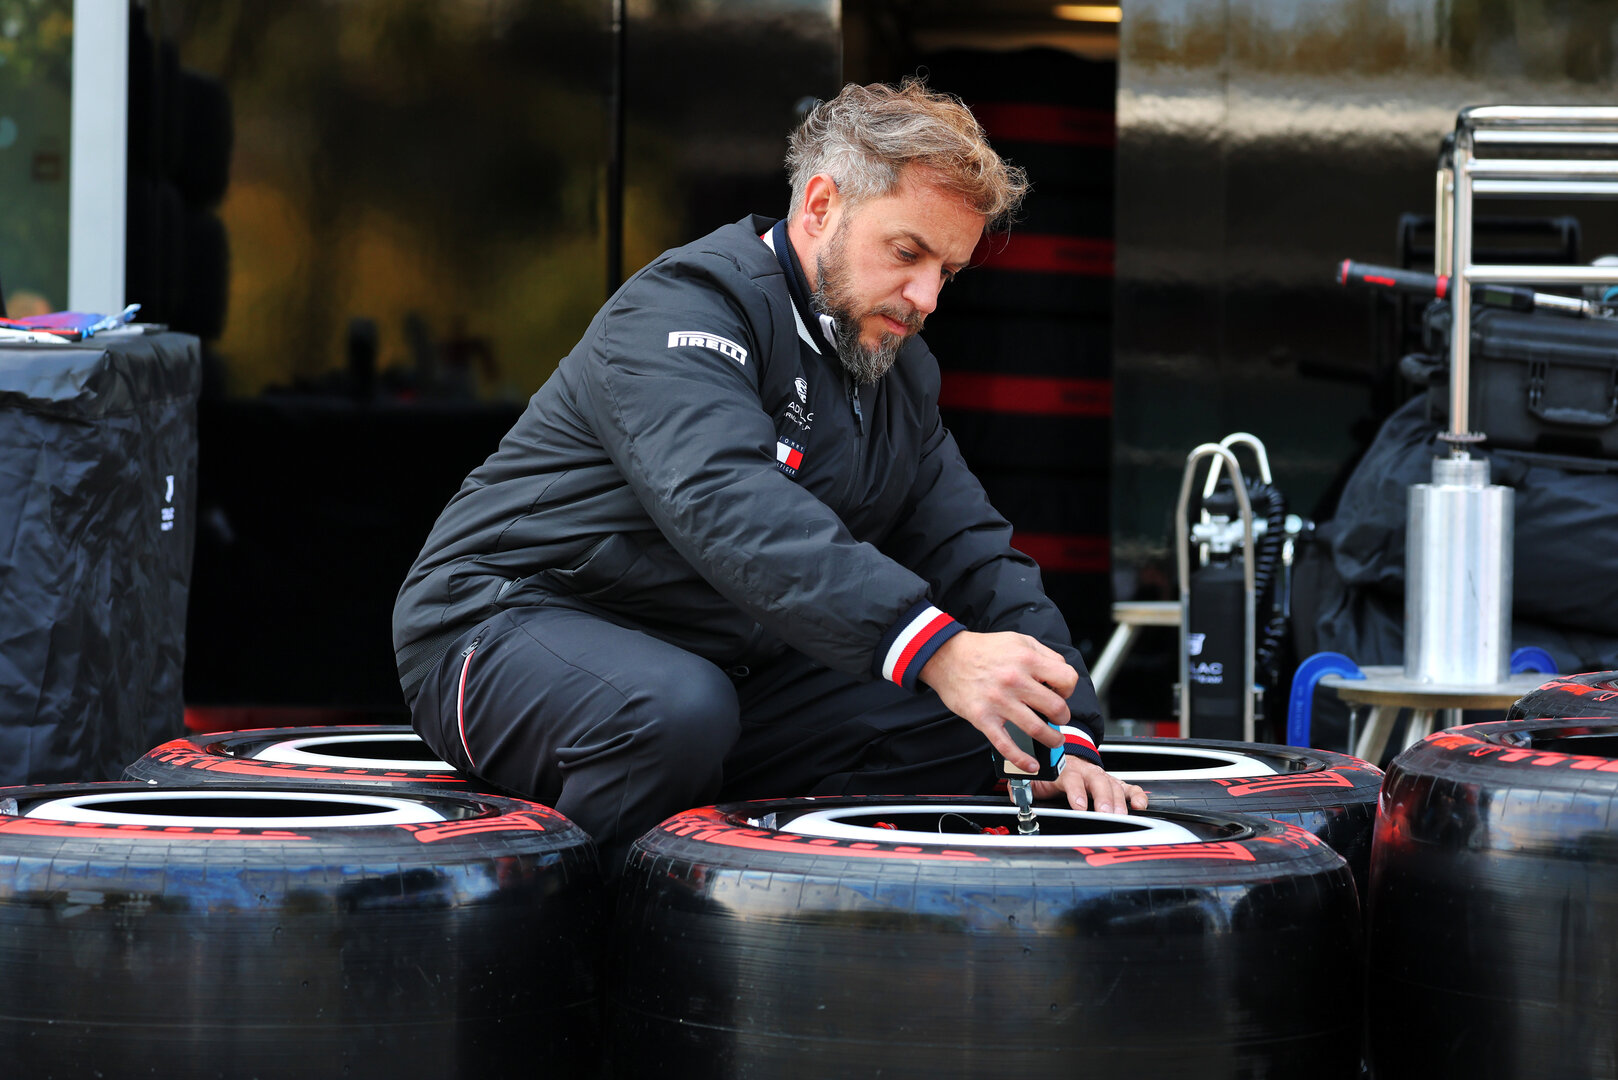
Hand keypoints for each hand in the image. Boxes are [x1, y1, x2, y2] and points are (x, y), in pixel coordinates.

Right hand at [918, 630, 1077, 772]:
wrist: (947, 656)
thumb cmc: (984, 650)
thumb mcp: (1019, 640)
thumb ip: (1044, 654)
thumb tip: (1062, 677)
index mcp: (1027, 659)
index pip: (1067, 679)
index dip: (1068, 689)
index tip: (1061, 694)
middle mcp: (1015, 680)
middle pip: (1056, 707)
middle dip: (1063, 717)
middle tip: (1058, 719)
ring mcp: (999, 701)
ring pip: (1037, 729)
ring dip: (1052, 740)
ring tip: (1054, 740)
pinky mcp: (983, 718)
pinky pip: (1006, 745)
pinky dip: (1022, 760)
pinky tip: (1031, 765)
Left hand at [1033, 758, 1147, 814]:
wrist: (1060, 757)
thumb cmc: (1047, 774)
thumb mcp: (1031, 779)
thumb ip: (1023, 788)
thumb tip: (1018, 799)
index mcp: (1064, 770)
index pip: (1071, 778)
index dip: (1076, 792)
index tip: (1079, 806)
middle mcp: (1085, 771)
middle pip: (1097, 782)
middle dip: (1103, 799)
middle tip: (1106, 815)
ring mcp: (1100, 776)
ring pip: (1113, 786)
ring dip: (1119, 802)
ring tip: (1121, 817)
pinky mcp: (1112, 783)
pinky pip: (1128, 787)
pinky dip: (1136, 795)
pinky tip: (1140, 805)